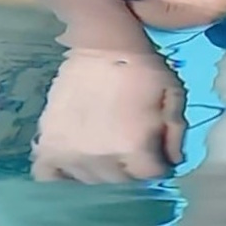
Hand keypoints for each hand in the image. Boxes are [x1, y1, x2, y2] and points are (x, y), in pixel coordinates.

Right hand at [32, 48, 186, 182]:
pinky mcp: (48, 144)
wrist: (101, 42)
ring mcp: (71, 153)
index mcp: (135, 146)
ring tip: (103, 148)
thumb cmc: (142, 66)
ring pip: (90, 182)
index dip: (156, 163)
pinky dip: (61, 175)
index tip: (153, 151)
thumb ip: (176, 133)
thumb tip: (171, 164)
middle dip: (129, 168)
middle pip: (120, 183)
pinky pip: (49, 177)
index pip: (151, 176)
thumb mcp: (173, 94)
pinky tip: (73, 161)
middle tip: (128, 147)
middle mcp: (102, 157)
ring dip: (100, 171)